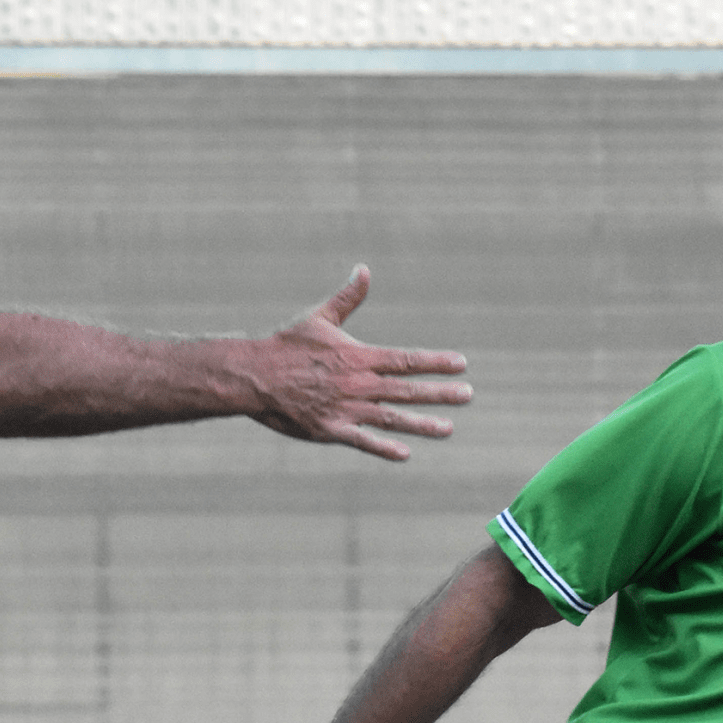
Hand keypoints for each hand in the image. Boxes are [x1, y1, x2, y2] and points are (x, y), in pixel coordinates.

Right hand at [239, 266, 469, 460]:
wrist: (254, 375)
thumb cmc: (286, 345)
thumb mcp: (319, 317)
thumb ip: (348, 297)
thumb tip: (364, 269)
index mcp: (359, 356)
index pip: (406, 360)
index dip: (436, 362)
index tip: (462, 364)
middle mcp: (358, 384)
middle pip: (406, 390)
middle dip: (440, 393)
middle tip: (468, 395)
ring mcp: (345, 409)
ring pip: (391, 417)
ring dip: (422, 423)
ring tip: (448, 428)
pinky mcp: (330, 430)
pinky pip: (362, 441)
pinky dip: (384, 447)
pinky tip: (405, 454)